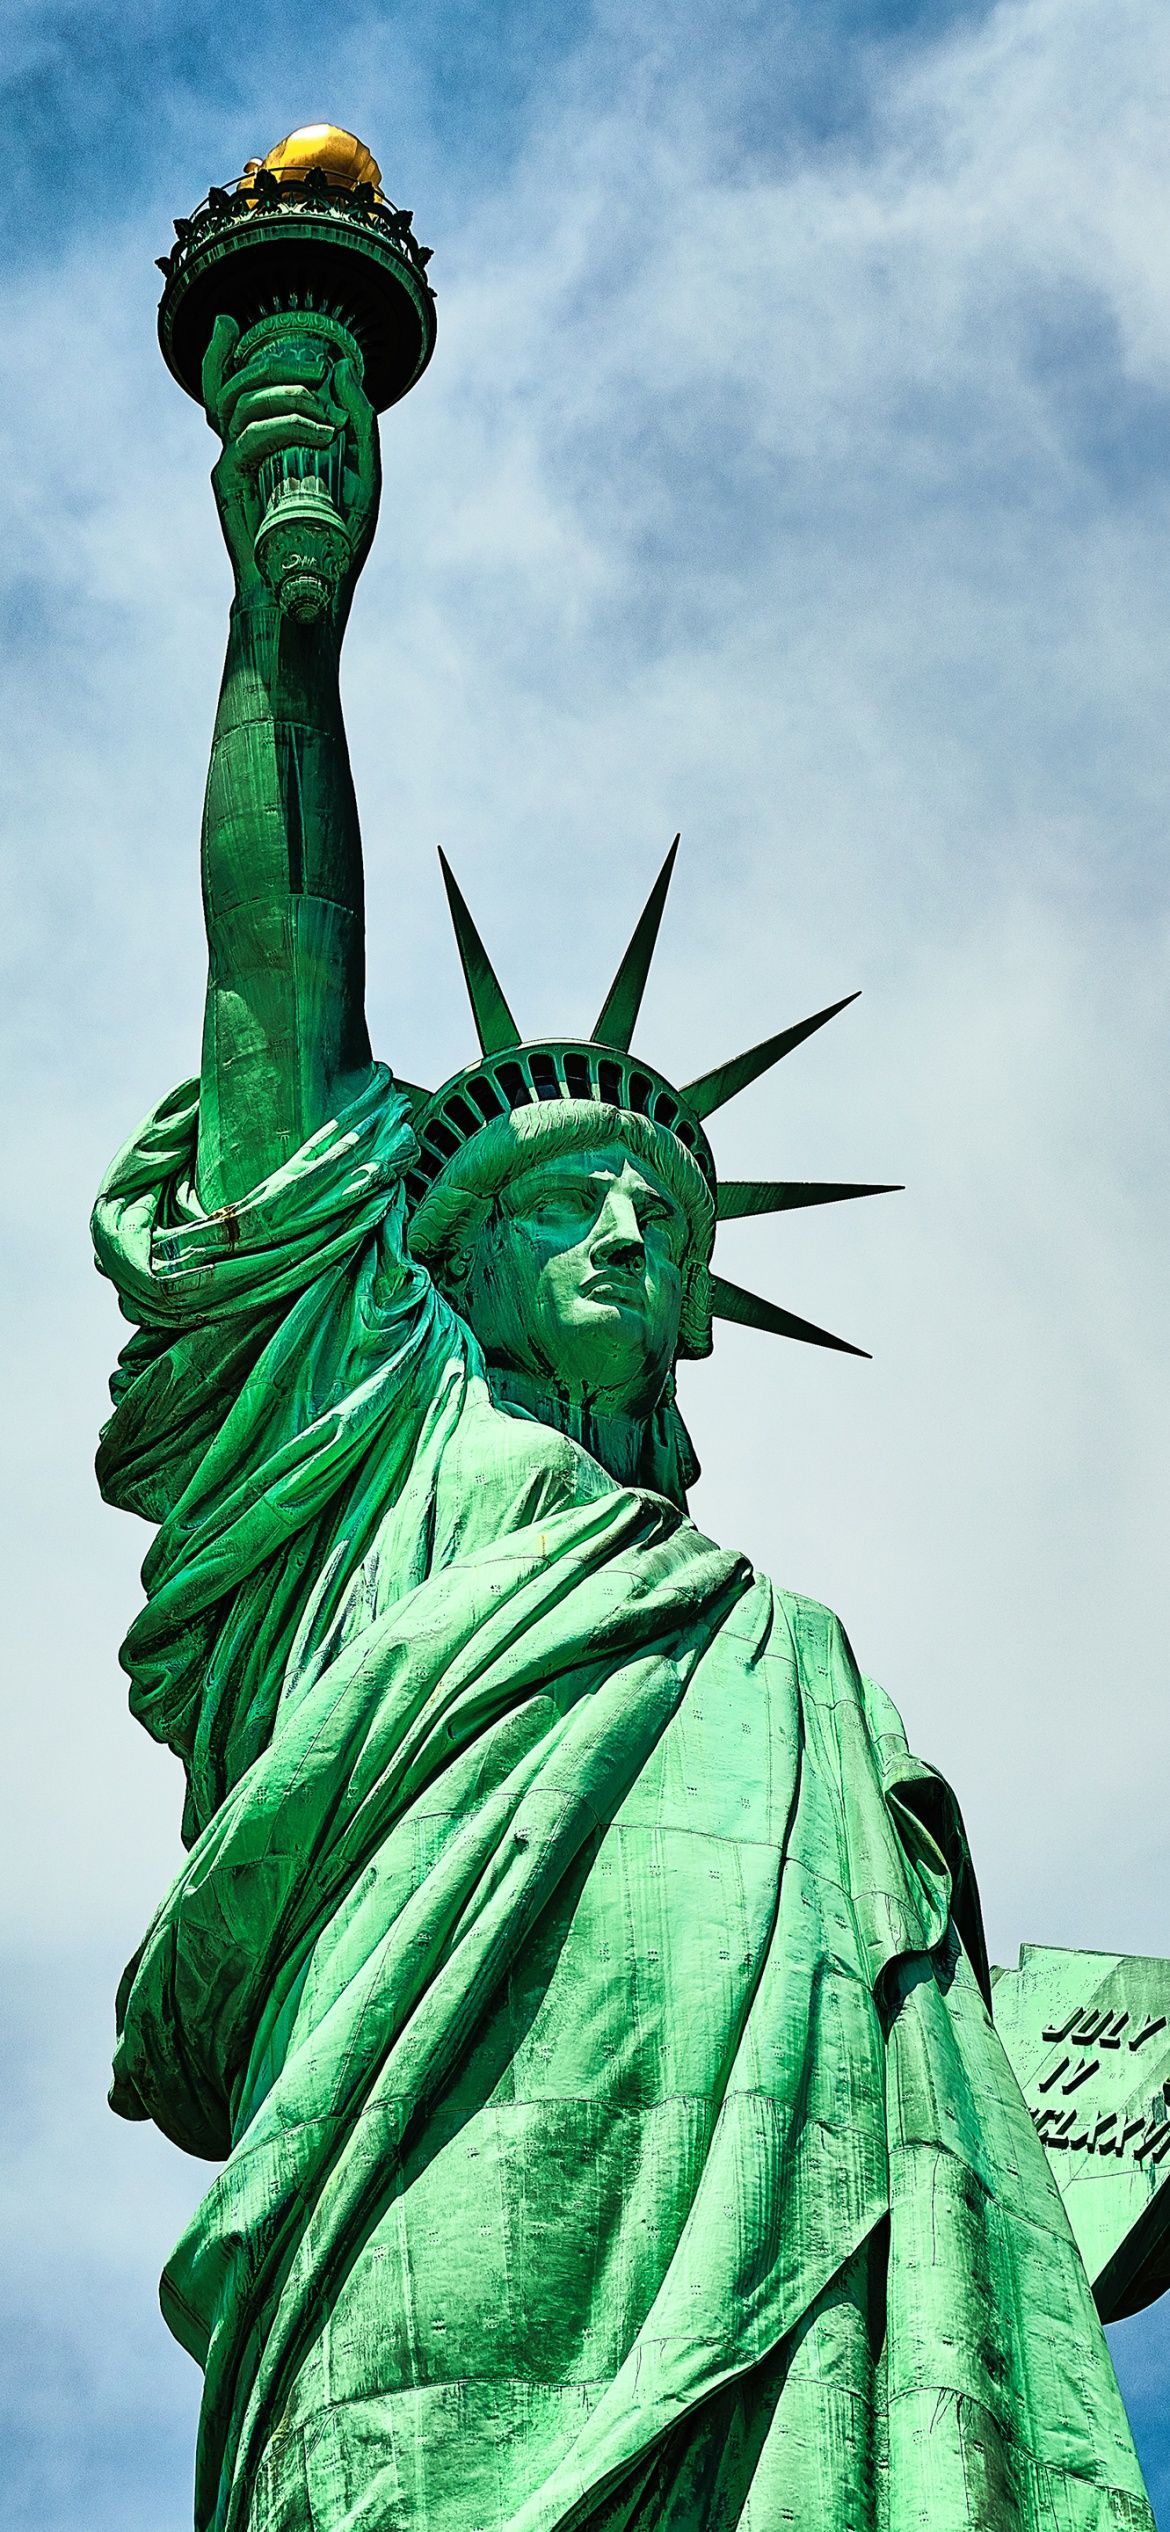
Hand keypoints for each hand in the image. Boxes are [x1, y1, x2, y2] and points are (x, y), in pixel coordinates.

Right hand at [201, 313, 381, 611]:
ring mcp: (231, 466)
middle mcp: (240, 450)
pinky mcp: (229, 486)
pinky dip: (285, 425)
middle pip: (236, 383)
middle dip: (276, 365)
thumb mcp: (361, 475)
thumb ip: (358, 422)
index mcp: (261, 444)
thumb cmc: (335, 543)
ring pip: (239, 402)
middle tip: (317, 369)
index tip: (228, 324)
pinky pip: (247, 438)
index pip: (226, 388)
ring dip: (286, 395)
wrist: (312, 595)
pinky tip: (319, 432)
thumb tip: (343, 367)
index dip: (217, 352)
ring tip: (327, 417)